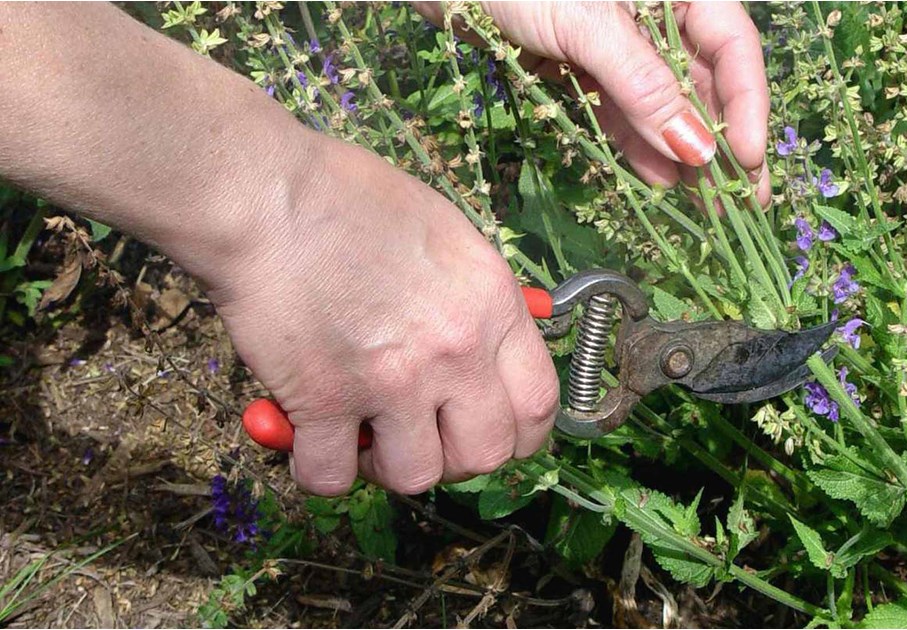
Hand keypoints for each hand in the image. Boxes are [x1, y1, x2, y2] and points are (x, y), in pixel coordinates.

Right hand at [210, 135, 559, 494]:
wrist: (267, 195)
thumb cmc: (349, 198)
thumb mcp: (448, 234)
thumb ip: (476, 299)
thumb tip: (487, 344)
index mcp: (492, 305)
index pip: (539, 403)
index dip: (518, 433)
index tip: (490, 431)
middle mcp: (455, 350)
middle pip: (488, 453)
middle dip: (457, 457)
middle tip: (423, 435)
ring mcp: (392, 380)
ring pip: (417, 476)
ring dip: (390, 466)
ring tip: (365, 434)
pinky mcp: (324, 400)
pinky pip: (331, 477)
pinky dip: (319, 470)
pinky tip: (309, 439)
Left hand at [415, 1, 770, 204]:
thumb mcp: (588, 25)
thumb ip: (644, 87)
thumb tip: (697, 148)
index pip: (734, 46)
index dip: (748, 105)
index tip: (748, 160)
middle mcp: (658, 10)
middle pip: (705, 81)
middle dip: (721, 141)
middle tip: (740, 202)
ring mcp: (619, 39)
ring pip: (664, 102)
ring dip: (681, 153)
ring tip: (703, 206)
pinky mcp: (584, 63)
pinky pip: (621, 109)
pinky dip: (637, 144)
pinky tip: (658, 181)